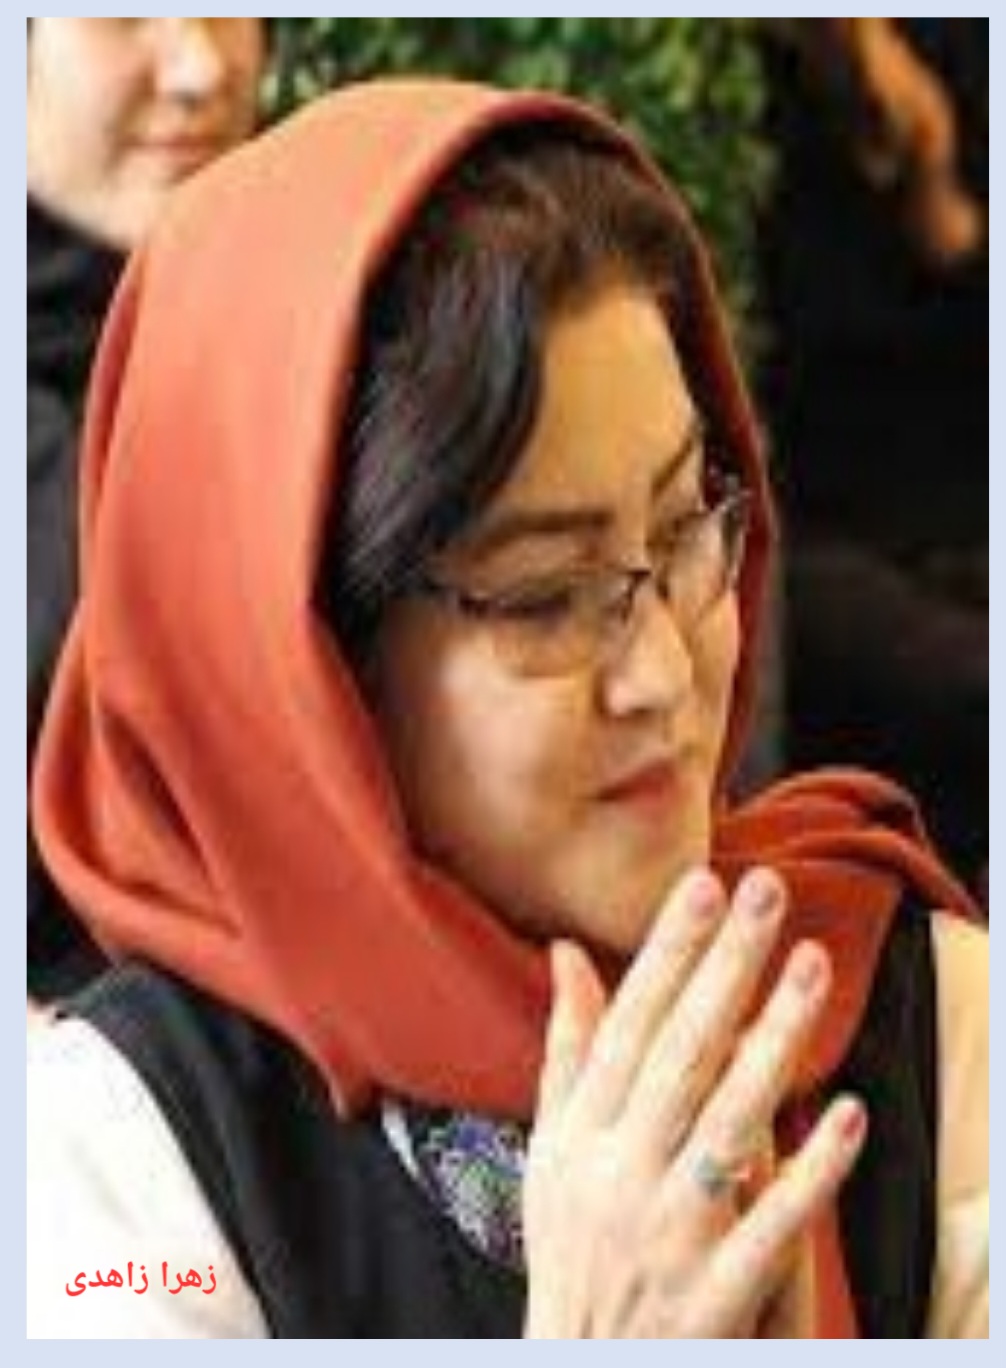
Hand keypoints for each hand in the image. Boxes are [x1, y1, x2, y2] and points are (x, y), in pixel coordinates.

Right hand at [522, 867, 866, 1337]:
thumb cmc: (572, 1248)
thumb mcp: (550, 1149)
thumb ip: (567, 1050)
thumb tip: (564, 951)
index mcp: (577, 1135)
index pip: (627, 1025)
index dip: (667, 953)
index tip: (703, 886)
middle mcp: (615, 1175)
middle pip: (679, 1056)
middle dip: (725, 968)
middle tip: (767, 890)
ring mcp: (666, 1235)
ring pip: (728, 1123)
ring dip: (775, 1041)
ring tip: (813, 966)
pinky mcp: (714, 1296)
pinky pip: (770, 1225)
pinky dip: (809, 1172)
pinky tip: (846, 1114)